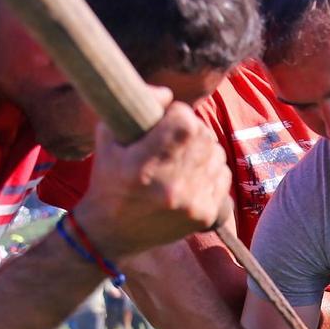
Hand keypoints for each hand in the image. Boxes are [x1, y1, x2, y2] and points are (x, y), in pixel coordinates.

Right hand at [72, 93, 230, 258]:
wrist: (113, 234)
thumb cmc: (107, 180)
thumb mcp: (107, 138)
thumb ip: (136, 107)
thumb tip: (168, 94)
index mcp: (142, 165)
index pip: (184, 121)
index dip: (177, 114)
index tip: (166, 120)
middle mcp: (170, 186)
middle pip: (203, 134)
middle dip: (190, 130)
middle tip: (174, 139)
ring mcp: (190, 203)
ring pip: (216, 153)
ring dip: (202, 150)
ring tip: (181, 159)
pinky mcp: (204, 215)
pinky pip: (222, 175)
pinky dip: (210, 170)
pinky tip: (191, 176)